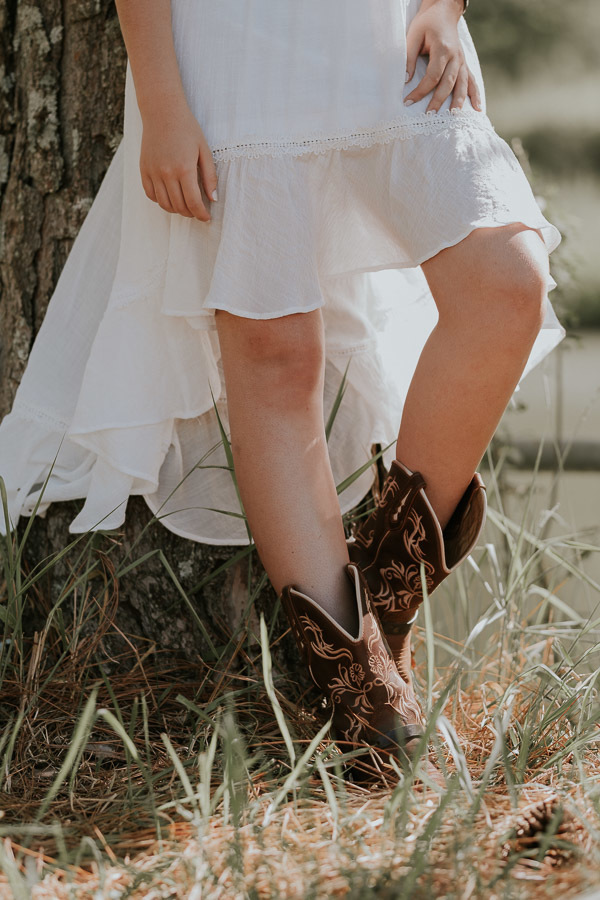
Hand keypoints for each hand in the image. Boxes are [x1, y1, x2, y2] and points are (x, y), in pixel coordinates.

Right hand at [139, 99, 217, 221]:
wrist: (162, 111)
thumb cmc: (187, 129)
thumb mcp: (204, 151)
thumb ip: (209, 177)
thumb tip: (213, 199)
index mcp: (184, 169)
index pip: (194, 202)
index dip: (202, 215)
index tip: (207, 218)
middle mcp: (167, 173)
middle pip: (179, 206)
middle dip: (191, 213)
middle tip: (197, 211)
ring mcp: (153, 172)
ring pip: (164, 204)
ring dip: (176, 210)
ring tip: (185, 206)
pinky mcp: (144, 170)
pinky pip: (151, 195)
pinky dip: (161, 201)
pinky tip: (170, 196)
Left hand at [404, 0, 481, 112]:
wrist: (444, 11)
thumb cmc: (427, 23)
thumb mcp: (414, 36)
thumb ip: (409, 58)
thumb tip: (405, 80)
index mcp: (443, 49)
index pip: (432, 76)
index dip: (420, 91)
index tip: (408, 102)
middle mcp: (456, 57)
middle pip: (448, 83)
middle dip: (438, 101)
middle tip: (429, 115)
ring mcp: (462, 61)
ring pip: (462, 84)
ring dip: (458, 102)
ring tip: (452, 116)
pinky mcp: (464, 63)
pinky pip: (471, 81)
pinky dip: (475, 95)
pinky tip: (477, 108)